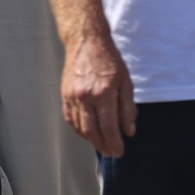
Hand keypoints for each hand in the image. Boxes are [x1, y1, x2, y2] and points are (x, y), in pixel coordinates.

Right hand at [61, 32, 136, 156]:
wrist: (86, 41)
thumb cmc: (109, 60)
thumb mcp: (126, 82)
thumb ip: (128, 108)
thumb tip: (129, 131)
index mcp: (103, 93)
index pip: (108, 127)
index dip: (114, 142)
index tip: (120, 152)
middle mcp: (85, 96)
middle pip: (92, 131)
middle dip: (102, 145)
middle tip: (112, 153)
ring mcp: (72, 95)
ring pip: (79, 126)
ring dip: (90, 140)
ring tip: (101, 145)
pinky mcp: (65, 93)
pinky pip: (70, 117)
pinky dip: (78, 129)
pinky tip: (87, 132)